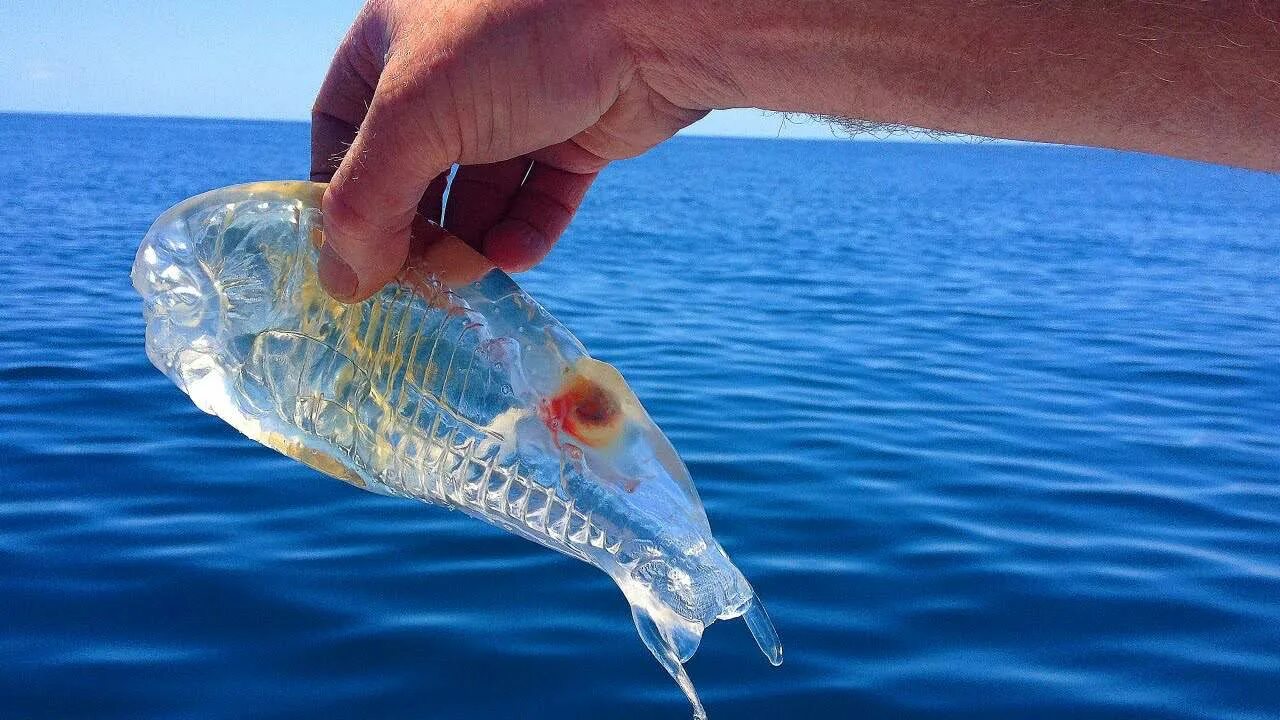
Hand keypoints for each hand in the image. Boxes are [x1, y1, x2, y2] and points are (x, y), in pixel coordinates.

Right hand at [311, 0, 707, 301]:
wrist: (653, 17)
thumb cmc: (519, 37)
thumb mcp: (415, 113)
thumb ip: (366, 201)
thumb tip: (343, 284)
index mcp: (395, 41)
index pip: (341, 126)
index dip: (339, 192)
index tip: (346, 254)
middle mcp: (453, 71)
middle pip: (412, 171)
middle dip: (412, 230)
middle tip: (412, 282)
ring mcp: (518, 104)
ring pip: (479, 194)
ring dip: (469, 242)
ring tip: (468, 276)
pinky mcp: (577, 135)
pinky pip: (538, 199)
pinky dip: (524, 233)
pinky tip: (515, 257)